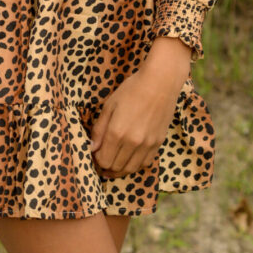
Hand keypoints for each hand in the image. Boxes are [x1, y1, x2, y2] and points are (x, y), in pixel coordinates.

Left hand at [89, 36, 190, 177]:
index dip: (96, 159)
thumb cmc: (132, 89)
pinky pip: (145, 163)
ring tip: (114, 164)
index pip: (103, 160)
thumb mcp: (109, 105)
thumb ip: (99, 129)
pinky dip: (135, 165)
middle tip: (102, 159)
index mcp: (117, 132)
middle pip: (116, 167)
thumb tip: (91, 148)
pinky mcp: (158, 143)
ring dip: (120, 170)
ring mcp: (148, 144)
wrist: (160, 82)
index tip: (94, 153)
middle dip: (106, 166)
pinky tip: (129, 159)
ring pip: (131, 169)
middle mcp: (133, 142)